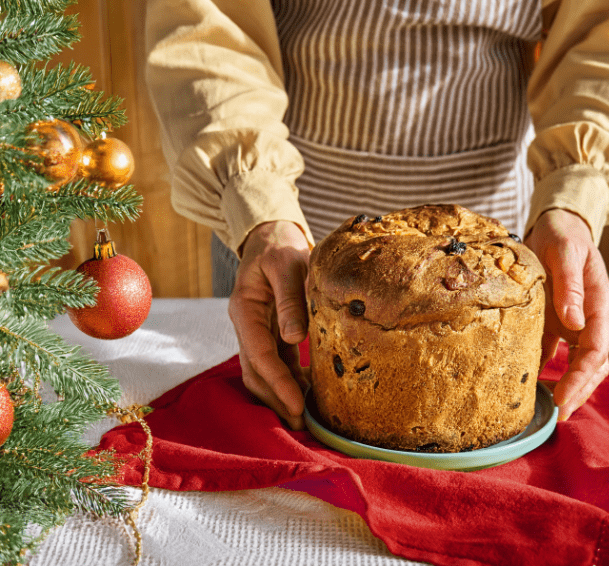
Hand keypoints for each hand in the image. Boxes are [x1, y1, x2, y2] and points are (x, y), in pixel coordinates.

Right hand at [228, 220, 310, 429]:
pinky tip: (309, 393)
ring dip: (280, 395)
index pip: (259, 355)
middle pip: (255, 372)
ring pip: (262, 373)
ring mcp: (256, 331)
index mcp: (245, 309)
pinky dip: (289, 381)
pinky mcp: (269, 333)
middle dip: (276, 399)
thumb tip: (292, 338)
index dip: (278, 383)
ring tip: (305, 419)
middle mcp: (246, 325)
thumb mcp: (288, 264)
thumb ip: (290, 297)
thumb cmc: (281, 247)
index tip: (297, 405)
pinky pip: (275, 364)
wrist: (272, 238)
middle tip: (301, 426)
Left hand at [527, 209, 608, 420]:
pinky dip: (544, 368)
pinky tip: (527, 381)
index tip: (564, 400)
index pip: (595, 352)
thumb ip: (570, 284)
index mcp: (597, 305)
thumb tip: (574, 321)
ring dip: (565, 385)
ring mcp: (573, 322)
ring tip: (544, 407)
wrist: (558, 223)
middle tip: (556, 416)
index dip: (581, 379)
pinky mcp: (555, 321)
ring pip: (576, 364)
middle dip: (578, 392)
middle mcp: (588, 318)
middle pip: (591, 366)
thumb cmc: (563, 234)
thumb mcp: (565, 251)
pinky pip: (554, 351)